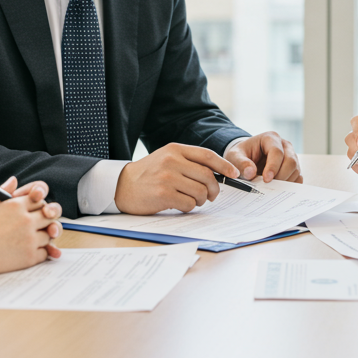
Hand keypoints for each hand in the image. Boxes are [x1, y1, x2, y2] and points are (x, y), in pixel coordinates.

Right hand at [0, 176, 63, 275]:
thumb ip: (2, 192)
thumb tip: (13, 180)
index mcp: (15, 205)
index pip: (40, 200)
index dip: (38, 205)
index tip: (33, 210)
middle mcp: (26, 220)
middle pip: (49, 216)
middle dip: (45, 219)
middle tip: (38, 225)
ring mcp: (29, 239)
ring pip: (49, 235)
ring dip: (43, 236)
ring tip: (31, 239)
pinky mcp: (29, 257)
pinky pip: (45, 253)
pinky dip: (40, 252)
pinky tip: (29, 252)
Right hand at [115, 142, 238, 214]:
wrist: (122, 185)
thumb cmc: (149, 174)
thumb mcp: (167, 158)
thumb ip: (188, 162)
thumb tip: (218, 174)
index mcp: (175, 149)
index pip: (207, 155)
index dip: (224, 165)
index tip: (235, 174)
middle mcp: (172, 161)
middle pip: (207, 176)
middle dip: (215, 189)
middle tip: (212, 196)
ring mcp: (167, 177)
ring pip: (200, 191)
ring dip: (201, 200)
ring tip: (193, 200)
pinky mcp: (163, 194)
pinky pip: (188, 204)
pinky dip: (189, 207)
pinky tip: (181, 205)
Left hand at [224, 131, 300, 183]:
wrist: (245, 158)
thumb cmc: (241, 155)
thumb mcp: (234, 156)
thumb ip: (241, 163)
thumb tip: (250, 173)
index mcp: (270, 138)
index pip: (277, 152)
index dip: (273, 167)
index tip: (266, 180)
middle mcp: (284, 146)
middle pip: (291, 161)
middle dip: (280, 176)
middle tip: (268, 187)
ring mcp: (291, 156)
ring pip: (296, 170)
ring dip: (284, 182)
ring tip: (270, 188)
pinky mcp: (294, 168)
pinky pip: (298, 178)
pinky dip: (290, 186)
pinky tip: (277, 190)